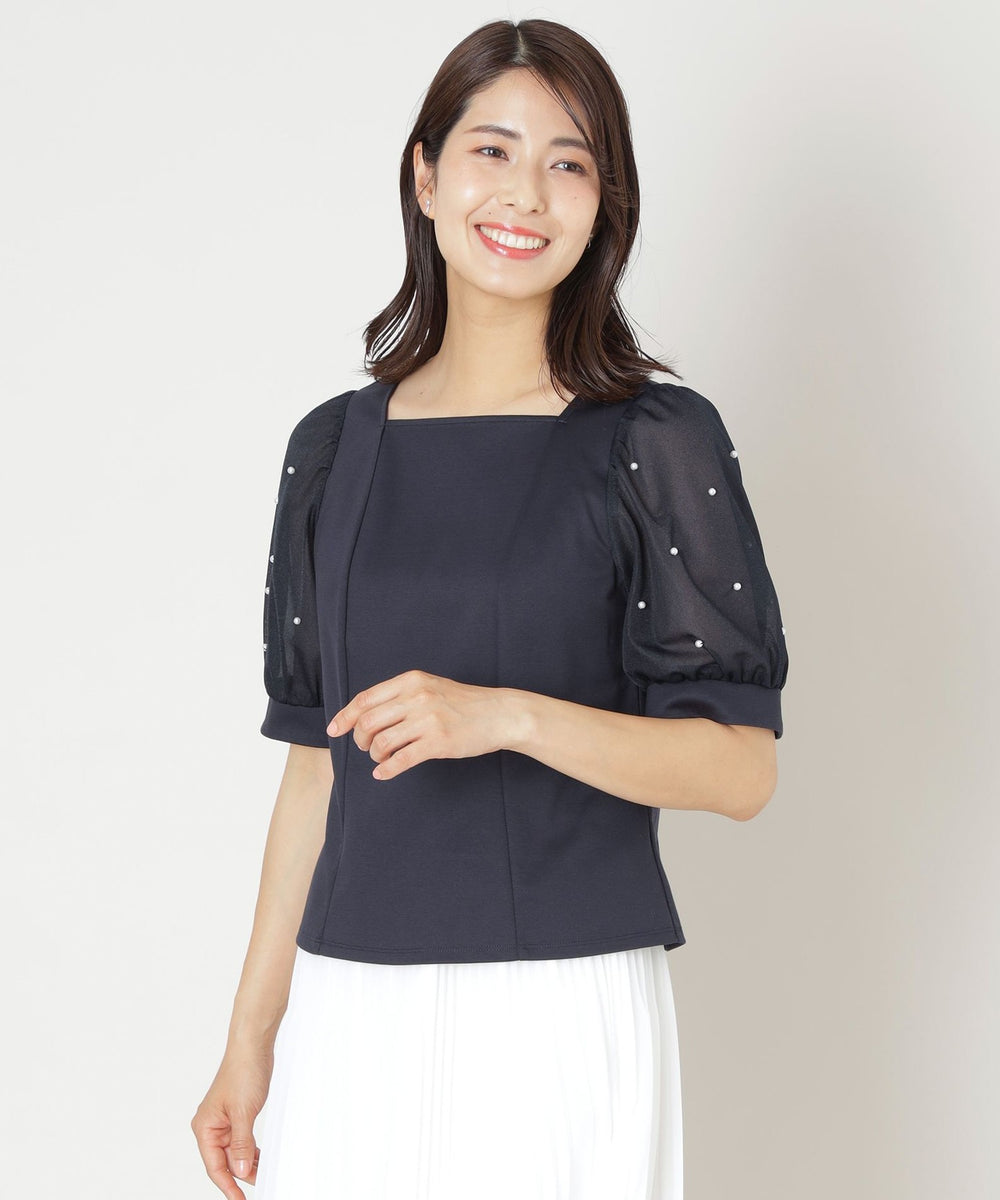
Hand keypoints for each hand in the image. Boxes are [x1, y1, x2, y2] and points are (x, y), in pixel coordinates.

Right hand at [191, 1050, 270, 1198]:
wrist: (253, 1046)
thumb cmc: (243, 1072)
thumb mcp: (244, 1112)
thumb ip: (242, 1144)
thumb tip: (240, 1171)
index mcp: (205, 1127)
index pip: (215, 1166)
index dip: (228, 1186)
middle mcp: (210, 1126)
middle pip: (224, 1161)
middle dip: (241, 1175)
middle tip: (260, 1184)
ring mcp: (223, 1121)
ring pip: (234, 1152)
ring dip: (247, 1163)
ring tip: (263, 1173)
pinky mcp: (235, 1115)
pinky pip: (241, 1140)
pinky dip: (250, 1150)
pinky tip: (260, 1158)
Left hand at [327, 669, 519, 779]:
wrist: (499, 714)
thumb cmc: (463, 703)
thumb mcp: (430, 687)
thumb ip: (401, 695)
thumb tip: (365, 714)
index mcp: (411, 681)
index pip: (365, 699)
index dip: (345, 717)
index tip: (335, 730)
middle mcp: (417, 697)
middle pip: (368, 722)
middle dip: (360, 739)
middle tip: (366, 747)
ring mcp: (428, 720)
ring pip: (381, 742)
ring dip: (375, 755)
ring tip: (381, 758)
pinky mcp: (438, 742)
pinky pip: (401, 760)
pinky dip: (387, 769)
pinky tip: (383, 773)